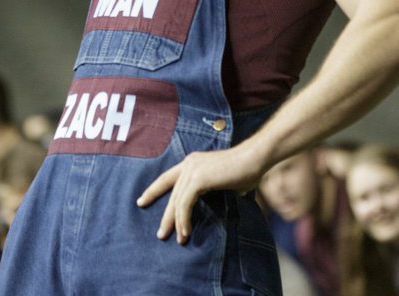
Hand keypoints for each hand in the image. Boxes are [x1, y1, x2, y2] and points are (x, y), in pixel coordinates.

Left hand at [135, 144, 264, 244]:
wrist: (255, 158)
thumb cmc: (247, 170)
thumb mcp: (225, 182)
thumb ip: (215, 190)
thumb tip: (219, 202)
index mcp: (193, 162)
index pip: (167, 178)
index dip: (154, 190)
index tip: (142, 201)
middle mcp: (189, 164)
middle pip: (171, 193)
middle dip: (165, 215)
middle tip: (160, 234)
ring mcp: (192, 169)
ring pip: (177, 201)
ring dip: (175, 222)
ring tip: (176, 239)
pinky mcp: (198, 178)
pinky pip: (185, 203)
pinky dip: (184, 219)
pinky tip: (185, 232)